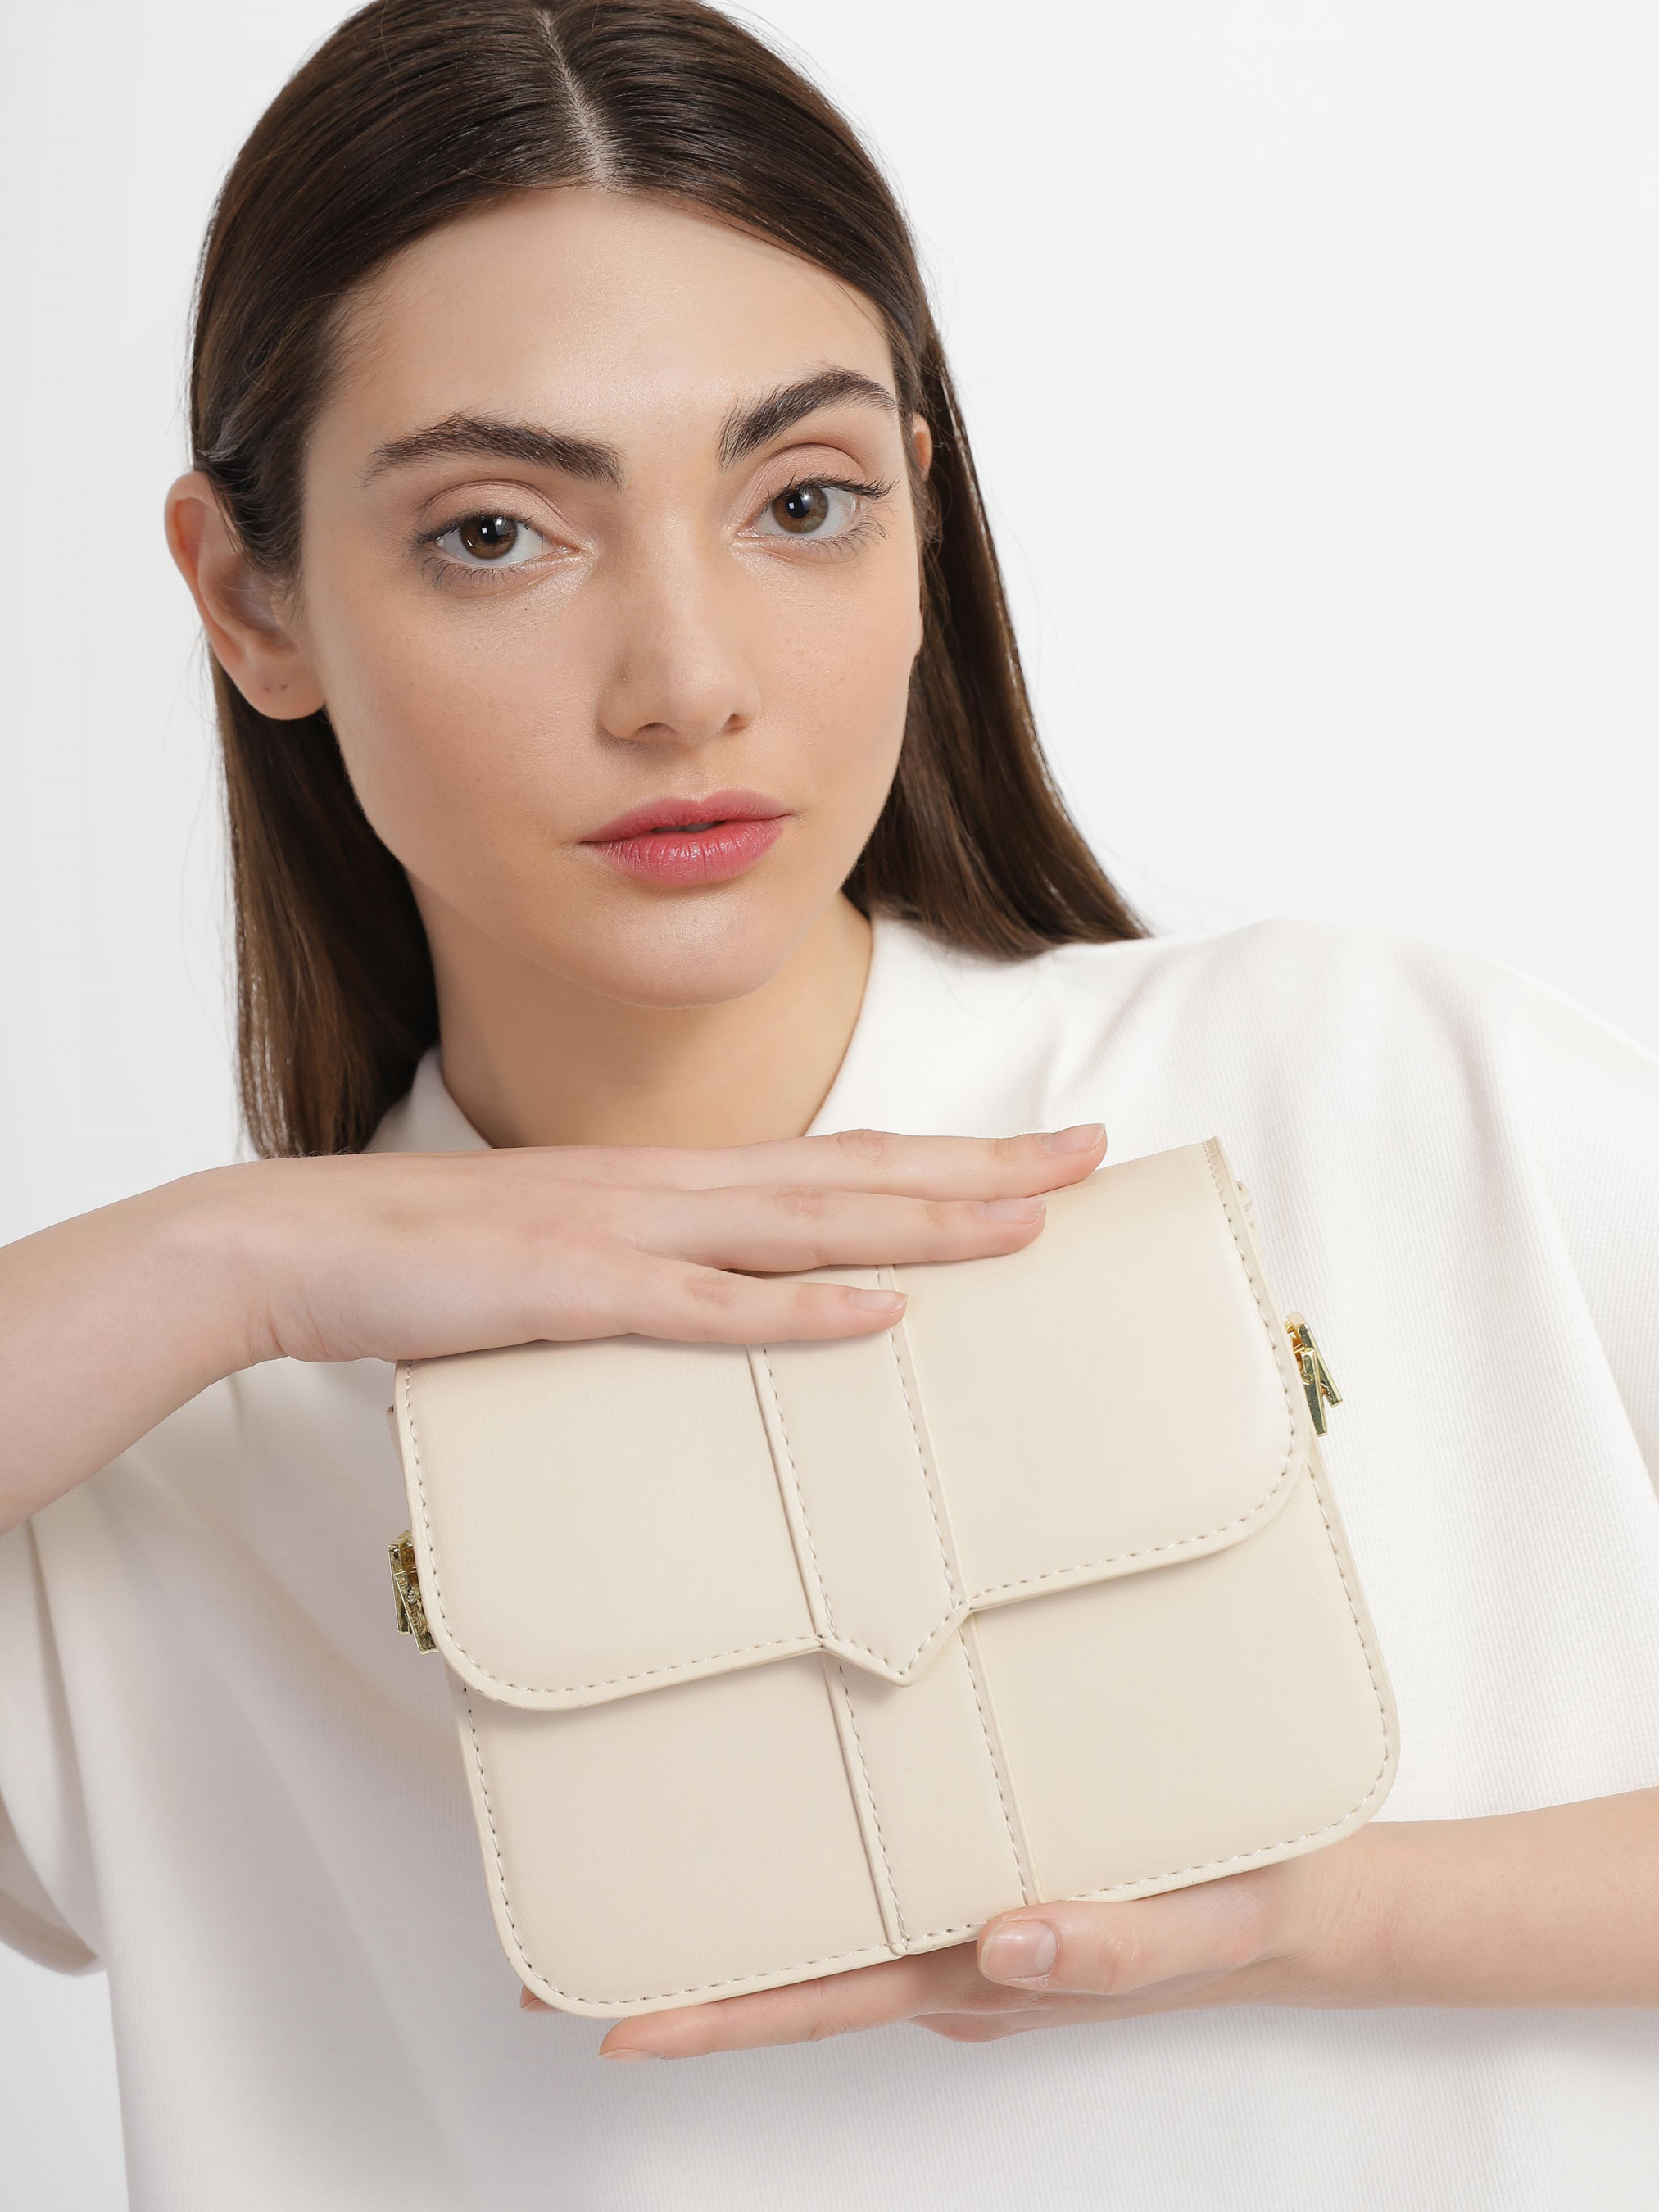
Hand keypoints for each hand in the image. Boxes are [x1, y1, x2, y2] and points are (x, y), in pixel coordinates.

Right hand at [230, 1120, 1107, 1367]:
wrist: (298, 1241)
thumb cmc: (429, 1258)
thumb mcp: (564, 1259)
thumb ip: (652, 1279)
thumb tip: (721, 1311)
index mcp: (672, 1183)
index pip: (837, 1160)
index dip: (945, 1157)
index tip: (1038, 1155)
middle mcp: (670, 1189)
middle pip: (855, 1173)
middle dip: (982, 1168)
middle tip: (1093, 1154)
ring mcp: (626, 1233)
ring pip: (806, 1224)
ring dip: (924, 1222)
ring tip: (1031, 1222)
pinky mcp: (574, 1291)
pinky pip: (705, 1307)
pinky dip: (797, 1312)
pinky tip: (877, 1313)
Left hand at [569, 1786, 1658, 2052]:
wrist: (1325, 1894)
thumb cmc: (1260, 1905)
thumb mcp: (1205, 1921)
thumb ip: (1115, 1947)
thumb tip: (1003, 1940)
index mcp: (986, 1974)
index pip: (819, 2000)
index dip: (712, 2014)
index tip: (605, 2017)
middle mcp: (961, 1953)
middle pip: (798, 1971)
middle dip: (687, 1969)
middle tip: (565, 1945)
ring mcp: (978, 1921)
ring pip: (835, 1926)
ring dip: (745, 1913)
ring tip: (651, 1869)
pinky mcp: (1001, 1870)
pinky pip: (888, 1877)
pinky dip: (820, 1865)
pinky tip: (794, 1821)